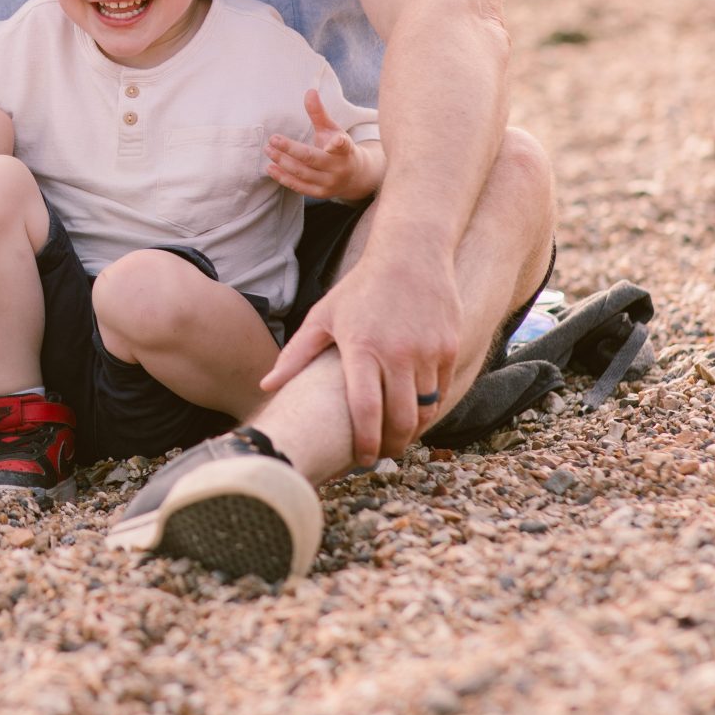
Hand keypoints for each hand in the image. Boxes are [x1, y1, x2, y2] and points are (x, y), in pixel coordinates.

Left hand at [262, 242, 465, 461]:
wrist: (411, 255)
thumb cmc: (360, 289)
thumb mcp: (323, 316)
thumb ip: (296, 354)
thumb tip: (266, 385)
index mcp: (362, 348)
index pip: (365, 409)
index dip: (365, 442)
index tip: (361, 460)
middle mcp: (398, 353)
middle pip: (401, 419)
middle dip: (391, 445)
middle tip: (381, 455)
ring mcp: (428, 351)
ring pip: (425, 409)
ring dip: (412, 430)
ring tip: (397, 438)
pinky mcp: (449, 347)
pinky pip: (441, 391)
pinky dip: (429, 407)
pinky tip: (415, 412)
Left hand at [266, 90, 383, 200]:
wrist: (355, 176)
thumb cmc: (340, 148)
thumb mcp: (333, 130)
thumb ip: (319, 113)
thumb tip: (309, 91)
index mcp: (345, 150)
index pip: (343, 145)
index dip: (339, 143)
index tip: (334, 141)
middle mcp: (338, 168)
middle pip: (312, 159)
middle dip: (291, 150)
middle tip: (272, 139)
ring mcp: (329, 183)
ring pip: (303, 173)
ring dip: (283, 162)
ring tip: (268, 150)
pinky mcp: (320, 193)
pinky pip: (299, 187)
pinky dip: (283, 177)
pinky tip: (270, 167)